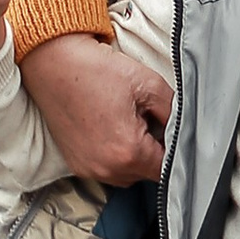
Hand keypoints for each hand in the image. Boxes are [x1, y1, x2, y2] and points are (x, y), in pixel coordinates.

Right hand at [22, 27, 171, 186]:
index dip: (174, 149)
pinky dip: (114, 154)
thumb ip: (174, 113)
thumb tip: (183, 129)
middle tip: (147, 119)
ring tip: (127, 122)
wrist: (55, 65)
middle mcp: (106, 168)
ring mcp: (88, 169)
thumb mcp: (149, 85)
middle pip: (147, 173)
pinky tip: (111, 128)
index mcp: (128, 152)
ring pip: (127, 173)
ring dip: (134, 155)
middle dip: (153, 150)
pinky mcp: (76, 163)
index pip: (166, 168)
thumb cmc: (96, 72)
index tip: (171, 132)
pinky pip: (107, 168)